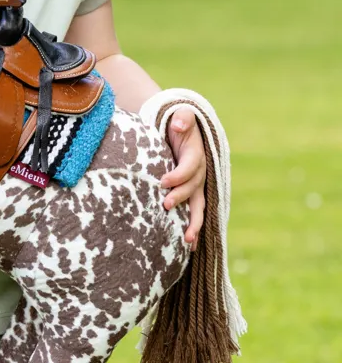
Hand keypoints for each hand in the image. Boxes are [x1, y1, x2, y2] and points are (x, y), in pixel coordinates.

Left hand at [162, 107, 206, 249]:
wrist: (181, 131)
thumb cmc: (177, 124)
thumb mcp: (180, 116)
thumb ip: (182, 118)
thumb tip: (179, 124)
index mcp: (196, 155)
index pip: (189, 167)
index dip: (178, 175)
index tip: (162, 181)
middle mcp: (199, 173)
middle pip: (194, 189)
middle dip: (181, 198)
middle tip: (165, 205)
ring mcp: (197, 185)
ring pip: (199, 207)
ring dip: (194, 223)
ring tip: (187, 240)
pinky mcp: (191, 194)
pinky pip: (195, 213)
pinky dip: (194, 228)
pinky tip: (190, 247)